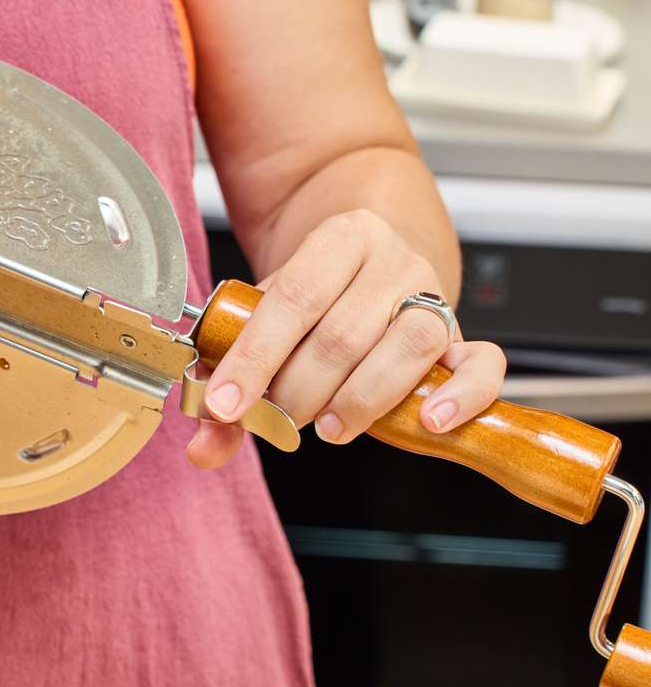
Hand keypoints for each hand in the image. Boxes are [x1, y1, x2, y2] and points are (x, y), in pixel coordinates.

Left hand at [186, 209, 505, 468]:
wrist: (370, 256)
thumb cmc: (313, 295)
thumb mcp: (266, 319)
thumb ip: (234, 382)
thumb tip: (204, 448)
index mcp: (337, 239)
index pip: (291, 300)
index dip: (254, 358)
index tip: (225, 404)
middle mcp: (392, 260)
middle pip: (343, 335)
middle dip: (299, 392)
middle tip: (278, 418)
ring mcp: (434, 295)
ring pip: (408, 348)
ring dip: (359, 401)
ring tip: (326, 426)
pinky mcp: (465, 333)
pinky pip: (483, 364)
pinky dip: (461, 395)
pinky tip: (428, 421)